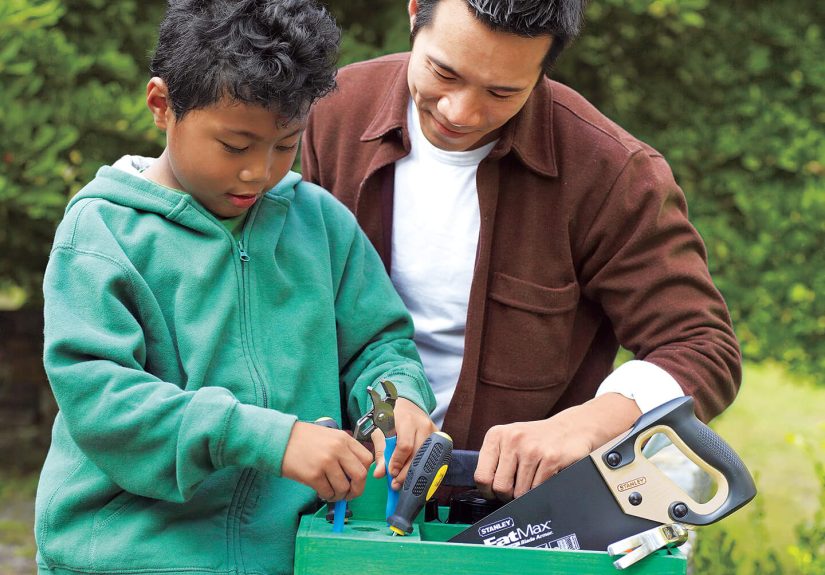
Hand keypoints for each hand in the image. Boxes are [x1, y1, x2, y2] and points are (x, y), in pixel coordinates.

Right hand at [281, 421, 373, 500]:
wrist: (280, 438)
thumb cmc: (304, 439)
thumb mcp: (330, 436)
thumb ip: (344, 450)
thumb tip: (355, 473)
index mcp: (344, 439)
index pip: (367, 459)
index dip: (365, 473)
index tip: (358, 480)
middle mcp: (338, 449)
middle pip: (360, 475)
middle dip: (357, 489)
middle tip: (349, 494)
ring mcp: (326, 462)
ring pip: (344, 487)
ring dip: (339, 495)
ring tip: (332, 492)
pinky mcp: (313, 475)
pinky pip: (328, 492)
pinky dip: (327, 496)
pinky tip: (321, 491)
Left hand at [371, 397, 437, 488]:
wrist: (408, 406)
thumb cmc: (392, 420)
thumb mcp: (381, 432)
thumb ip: (380, 453)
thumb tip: (379, 474)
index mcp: (406, 420)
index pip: (405, 445)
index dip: (398, 462)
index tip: (391, 473)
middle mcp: (423, 425)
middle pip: (418, 454)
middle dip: (406, 472)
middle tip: (396, 483)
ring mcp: (434, 431)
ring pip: (427, 458)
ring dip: (415, 473)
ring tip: (404, 482)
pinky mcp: (440, 437)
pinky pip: (433, 457)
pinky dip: (424, 468)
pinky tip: (415, 476)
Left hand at [475, 393, 641, 500]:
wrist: (571, 428)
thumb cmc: (537, 439)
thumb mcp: (510, 441)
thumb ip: (495, 461)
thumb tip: (484, 492)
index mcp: (496, 436)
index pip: (481, 476)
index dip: (488, 492)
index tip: (495, 493)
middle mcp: (512, 440)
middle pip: (500, 488)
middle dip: (509, 496)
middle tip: (518, 489)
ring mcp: (532, 449)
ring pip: (520, 493)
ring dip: (527, 494)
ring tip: (534, 480)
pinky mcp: (551, 458)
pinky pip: (539, 490)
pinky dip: (542, 490)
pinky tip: (546, 477)